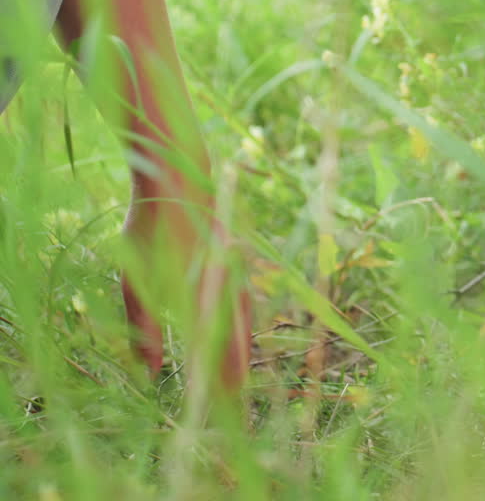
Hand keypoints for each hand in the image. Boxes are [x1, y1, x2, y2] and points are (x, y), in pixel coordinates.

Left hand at [122, 196, 250, 389]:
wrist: (181, 178)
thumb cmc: (151, 229)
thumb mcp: (136, 281)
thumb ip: (145, 329)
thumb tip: (150, 372)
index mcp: (205, 298)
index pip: (217, 355)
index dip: (218, 385)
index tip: (218, 410)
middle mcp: (227, 290)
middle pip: (238, 343)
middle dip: (235, 375)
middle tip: (234, 401)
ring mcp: (234, 275)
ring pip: (244, 323)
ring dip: (240, 350)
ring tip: (238, 375)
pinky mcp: (234, 263)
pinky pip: (243, 304)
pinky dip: (241, 324)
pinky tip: (236, 330)